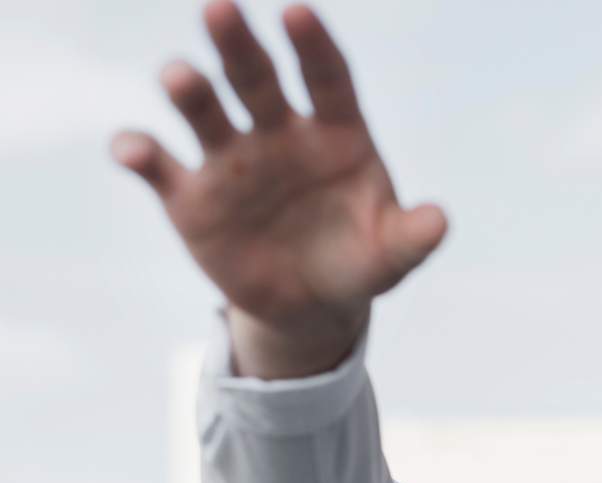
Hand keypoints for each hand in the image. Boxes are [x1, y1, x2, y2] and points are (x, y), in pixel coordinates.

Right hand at [110, 1, 446, 377]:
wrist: (312, 306)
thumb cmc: (358, 261)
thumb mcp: (391, 255)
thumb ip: (413, 236)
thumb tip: (440, 221)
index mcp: (336, 133)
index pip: (327, 78)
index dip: (313, 46)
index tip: (297, 12)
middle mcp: (279, 133)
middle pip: (257, 79)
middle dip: (239, 45)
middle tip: (220, 9)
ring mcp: (232, 161)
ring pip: (206, 112)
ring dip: (190, 91)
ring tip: (179, 76)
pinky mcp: (191, 198)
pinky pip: (160, 168)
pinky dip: (141, 154)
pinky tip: (132, 149)